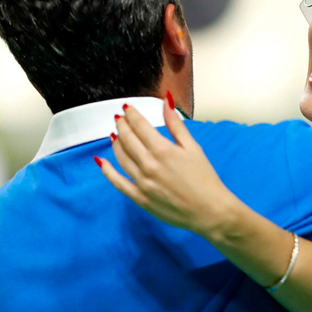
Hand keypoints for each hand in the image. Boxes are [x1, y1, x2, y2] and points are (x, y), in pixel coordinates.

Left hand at [97, 97, 239, 241]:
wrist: (209, 210)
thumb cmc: (204, 178)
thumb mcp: (193, 147)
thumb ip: (176, 124)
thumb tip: (166, 100)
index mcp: (162, 149)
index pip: (139, 126)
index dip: (131, 114)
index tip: (127, 108)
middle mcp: (148, 164)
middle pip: (127, 139)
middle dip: (122, 125)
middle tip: (119, 118)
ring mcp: (142, 182)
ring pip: (121, 157)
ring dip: (116, 143)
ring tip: (115, 135)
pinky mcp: (139, 198)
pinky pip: (117, 182)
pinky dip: (108, 171)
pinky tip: (102, 161)